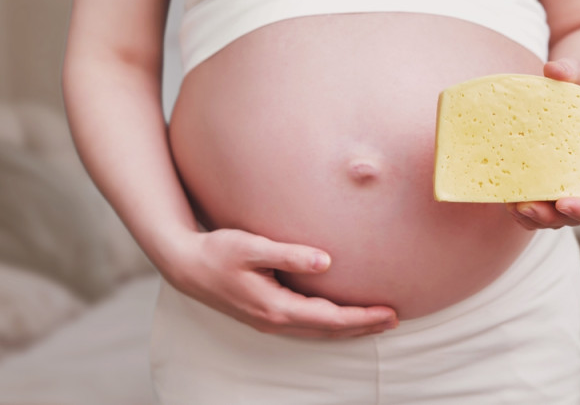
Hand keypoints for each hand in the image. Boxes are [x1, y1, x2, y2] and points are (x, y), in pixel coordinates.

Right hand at [161, 228, 398, 337]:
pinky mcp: (266, 315)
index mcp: (276, 307)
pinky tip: (339, 318)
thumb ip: (289, 255)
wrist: (186, 266)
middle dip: (363, 326)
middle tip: (394, 320)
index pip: (330, 318)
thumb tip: (327, 261)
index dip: (362, 317)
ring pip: (318, 331)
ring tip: (375, 322)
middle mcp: (276, 320)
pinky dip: (330, 325)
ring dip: (348, 328)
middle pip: (329, 330)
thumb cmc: (217, 252)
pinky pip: (307, 326)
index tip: (389, 312)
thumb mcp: (251, 247)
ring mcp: (270, 321)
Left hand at [506, 58, 579, 228]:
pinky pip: (541, 207)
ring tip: (513, 207)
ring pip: (557, 217)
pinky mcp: (551, 183)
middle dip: (552, 217)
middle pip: (578, 214)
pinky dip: (524, 212)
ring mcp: (570, 184)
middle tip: (525, 207)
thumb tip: (552, 69)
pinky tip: (506, 201)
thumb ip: (574, 70)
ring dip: (535, 219)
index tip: (564, 204)